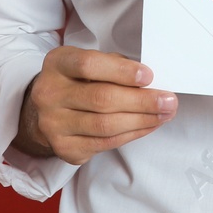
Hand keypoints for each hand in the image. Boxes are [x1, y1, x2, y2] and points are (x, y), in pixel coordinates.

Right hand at [14, 46, 176, 165]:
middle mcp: (49, 94)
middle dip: (141, 101)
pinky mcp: (64, 148)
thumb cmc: (77, 81)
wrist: (44, 112)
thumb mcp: (88, 64)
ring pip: (105, 126)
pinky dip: (132, 134)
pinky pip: (105, 144)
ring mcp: (54, 124)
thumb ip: (114, 66)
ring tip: (164, 114)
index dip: (121, 71)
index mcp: (57, 64)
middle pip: (101, 99)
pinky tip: (148, 126)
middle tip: (168, 100)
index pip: (88, 65)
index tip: (149, 76)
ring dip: (142, 120)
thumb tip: (150, 80)